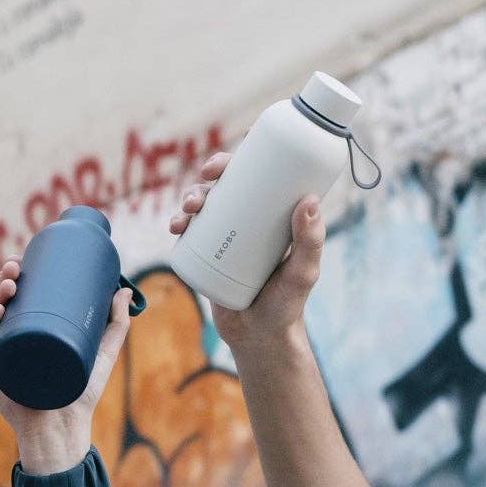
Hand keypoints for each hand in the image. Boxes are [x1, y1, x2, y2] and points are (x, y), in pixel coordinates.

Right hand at [0, 263, 132, 474]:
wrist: (64, 429)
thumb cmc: (80, 395)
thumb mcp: (101, 355)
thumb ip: (116, 325)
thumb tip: (125, 290)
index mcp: (31, 334)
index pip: (19, 299)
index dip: (17, 276)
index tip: (25, 258)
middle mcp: (13, 342)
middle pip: (3, 304)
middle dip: (5, 279)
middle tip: (17, 266)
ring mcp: (2, 357)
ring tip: (12, 283)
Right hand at [169, 152, 324, 354]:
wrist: (258, 338)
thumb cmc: (287, 305)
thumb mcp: (303, 272)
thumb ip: (309, 241)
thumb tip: (309, 200)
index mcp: (275, 219)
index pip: (264, 177)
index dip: (250, 157)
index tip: (242, 147)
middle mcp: (250, 223)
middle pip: (230, 185)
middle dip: (213, 173)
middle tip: (208, 175)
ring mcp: (227, 238)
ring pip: (206, 205)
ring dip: (191, 195)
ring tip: (188, 209)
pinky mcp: (207, 255)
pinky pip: (190, 232)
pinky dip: (179, 223)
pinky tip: (176, 226)